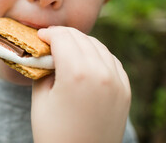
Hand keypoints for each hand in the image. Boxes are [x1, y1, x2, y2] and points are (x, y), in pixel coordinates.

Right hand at [31, 26, 130, 142]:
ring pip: (99, 46)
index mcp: (77, 74)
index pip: (62, 38)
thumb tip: (47, 54)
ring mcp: (117, 82)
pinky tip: (87, 59)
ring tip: (67, 47)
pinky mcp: (125, 91)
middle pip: (81, 38)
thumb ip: (43, 70)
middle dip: (63, 35)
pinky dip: (98, 54)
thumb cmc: (54, 134)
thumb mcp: (40, 99)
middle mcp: (101, 73)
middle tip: (51, 38)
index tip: (40, 35)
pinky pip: (112, 61)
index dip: (49, 33)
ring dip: (81, 42)